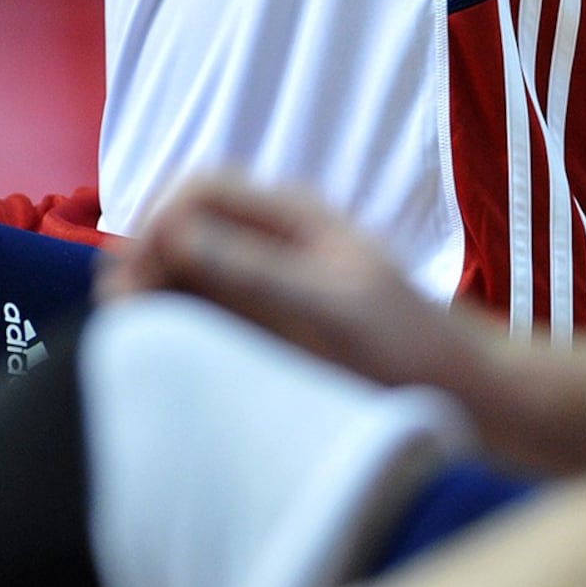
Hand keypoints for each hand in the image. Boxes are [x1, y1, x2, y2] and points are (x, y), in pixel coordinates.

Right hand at [101, 171, 485, 404]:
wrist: (467, 397)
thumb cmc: (409, 348)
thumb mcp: (331, 308)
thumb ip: (255, 270)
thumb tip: (175, 234)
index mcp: (294, 215)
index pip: (202, 190)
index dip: (158, 222)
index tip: (134, 276)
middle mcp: (275, 237)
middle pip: (187, 223)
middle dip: (145, 256)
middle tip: (118, 310)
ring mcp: (271, 279)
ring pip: (190, 266)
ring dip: (155, 289)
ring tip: (127, 331)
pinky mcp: (271, 321)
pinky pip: (209, 307)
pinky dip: (177, 317)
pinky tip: (159, 346)